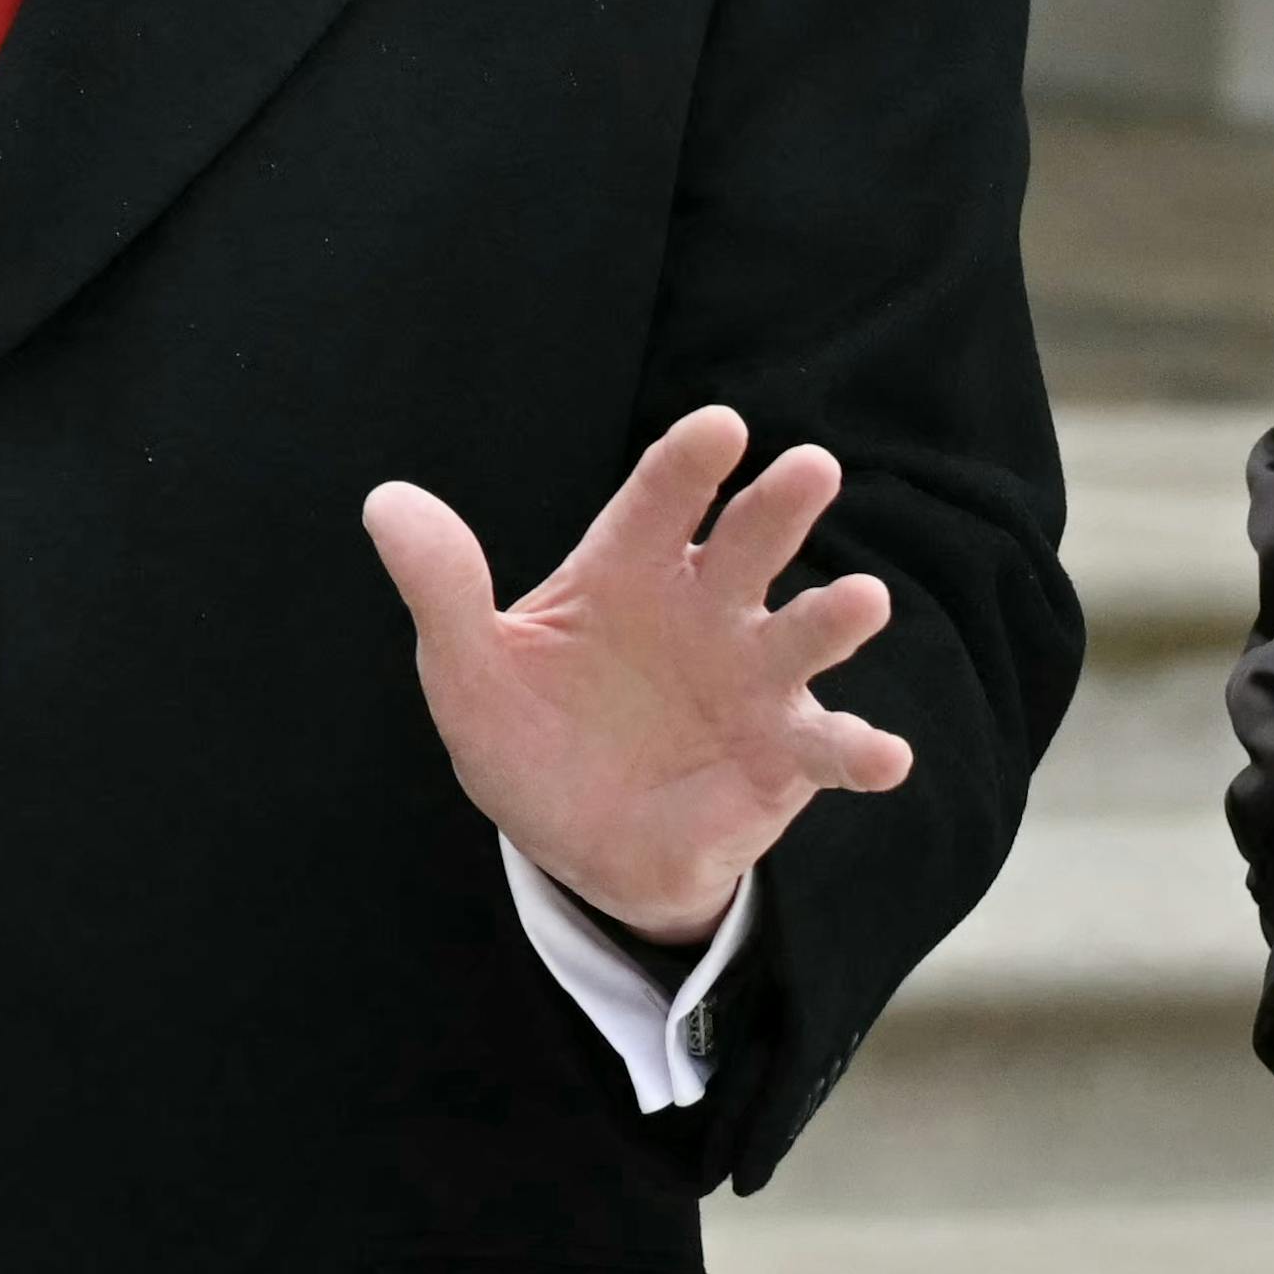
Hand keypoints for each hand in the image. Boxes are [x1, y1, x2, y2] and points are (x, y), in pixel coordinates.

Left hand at [361, 414, 910, 948]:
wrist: (576, 845)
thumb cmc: (529, 734)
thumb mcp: (467, 668)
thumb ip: (442, 588)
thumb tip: (386, 502)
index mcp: (630, 569)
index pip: (661, 500)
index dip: (689, 464)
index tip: (720, 428)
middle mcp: (706, 609)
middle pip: (750, 543)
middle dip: (781, 506)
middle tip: (811, 469)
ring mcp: (754, 680)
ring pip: (802, 634)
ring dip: (834, 617)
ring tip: (861, 600)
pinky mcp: (783, 756)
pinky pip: (829, 749)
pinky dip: (863, 751)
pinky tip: (888, 756)